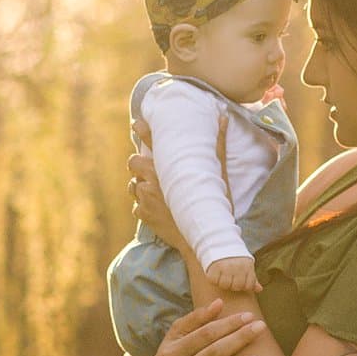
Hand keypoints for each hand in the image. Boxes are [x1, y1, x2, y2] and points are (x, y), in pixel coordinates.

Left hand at [128, 112, 228, 256]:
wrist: (205, 238)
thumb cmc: (214, 203)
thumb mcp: (219, 173)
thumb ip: (218, 145)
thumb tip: (223, 118)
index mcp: (168, 167)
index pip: (149, 141)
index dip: (141, 130)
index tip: (136, 123)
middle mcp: (152, 180)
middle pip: (133, 162)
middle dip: (138, 165)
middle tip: (150, 170)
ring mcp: (146, 199)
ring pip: (133, 186)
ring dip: (140, 187)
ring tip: (155, 193)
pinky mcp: (144, 216)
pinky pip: (136, 207)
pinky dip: (144, 208)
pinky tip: (158, 211)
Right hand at [207, 256, 261, 292]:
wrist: (221, 241)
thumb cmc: (236, 257)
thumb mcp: (246, 265)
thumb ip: (252, 279)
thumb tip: (259, 289)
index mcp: (248, 266)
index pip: (248, 286)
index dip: (244, 286)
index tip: (239, 280)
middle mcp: (238, 267)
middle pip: (236, 287)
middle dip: (233, 285)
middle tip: (229, 278)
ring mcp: (226, 267)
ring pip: (225, 285)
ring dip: (222, 283)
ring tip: (222, 276)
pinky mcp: (215, 266)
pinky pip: (214, 280)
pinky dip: (213, 279)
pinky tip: (215, 273)